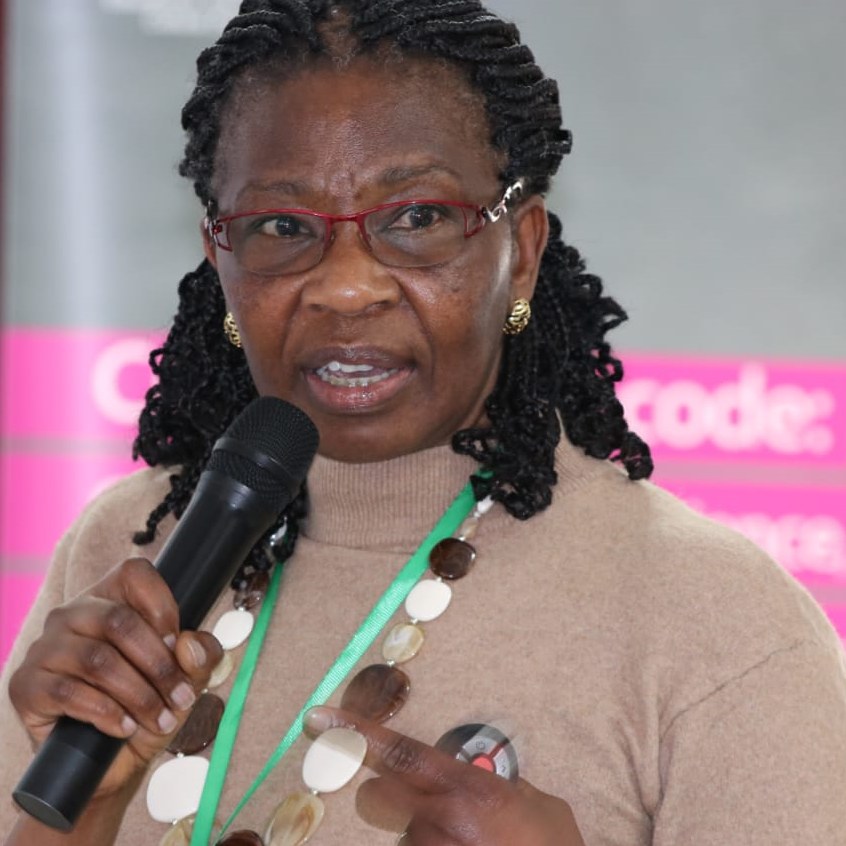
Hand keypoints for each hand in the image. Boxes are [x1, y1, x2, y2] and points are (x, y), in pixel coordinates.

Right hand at [8, 557, 222, 799]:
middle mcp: (73, 614)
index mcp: (111, 598)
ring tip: (158, 718)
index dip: (163, 607)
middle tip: (181, 697)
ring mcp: (45, 648)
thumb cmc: (148, 707)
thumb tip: (187, 645)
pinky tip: (124, 727)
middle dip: (159, 664)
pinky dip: (106, 713)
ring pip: (97, 660)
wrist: (112, 764)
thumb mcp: (188, 679)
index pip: (134, 573)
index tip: (177, 644)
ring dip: (138, 694)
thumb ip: (202, 655)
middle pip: (119, 621)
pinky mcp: (26, 685)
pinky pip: (68, 692)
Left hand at [304, 706, 585, 845]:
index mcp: (467, 788)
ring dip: (427, 837)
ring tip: (469, 844)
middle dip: (386, 794)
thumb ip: (506, 787)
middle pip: (377, 794)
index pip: (399, 750)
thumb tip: (489, 784)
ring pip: (403, 836)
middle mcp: (439, 820)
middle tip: (423, 807)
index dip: (356, 731)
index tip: (319, 717)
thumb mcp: (542, 808)